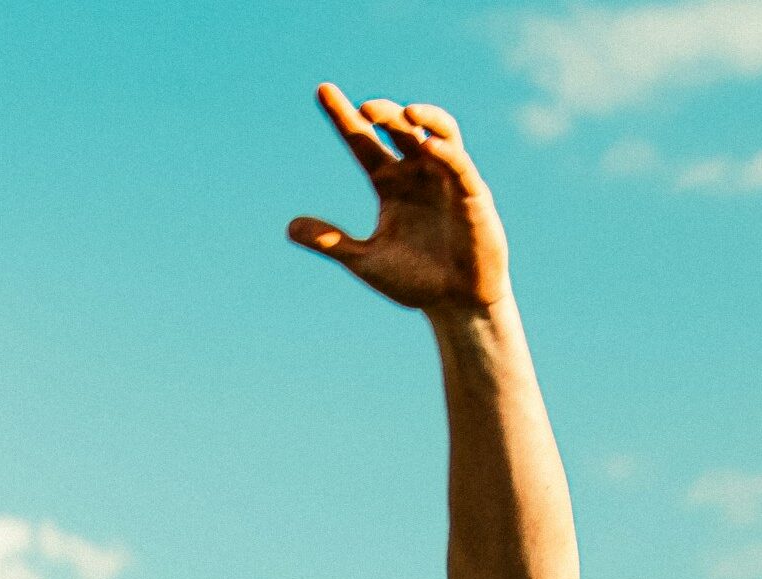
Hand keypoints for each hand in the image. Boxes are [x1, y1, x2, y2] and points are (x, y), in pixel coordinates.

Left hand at [289, 85, 506, 316]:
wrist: (457, 305)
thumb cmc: (415, 282)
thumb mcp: (365, 261)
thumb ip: (331, 242)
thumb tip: (289, 227)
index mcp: (389, 184)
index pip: (362, 141)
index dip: (343, 116)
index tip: (322, 90)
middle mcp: (416, 173)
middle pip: (397, 128)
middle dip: (383, 114)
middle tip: (365, 109)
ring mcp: (445, 179)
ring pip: (436, 131)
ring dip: (423, 117)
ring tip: (405, 113)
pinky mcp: (472, 193)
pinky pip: (459, 163)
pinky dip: (446, 151)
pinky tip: (428, 145)